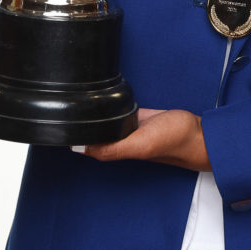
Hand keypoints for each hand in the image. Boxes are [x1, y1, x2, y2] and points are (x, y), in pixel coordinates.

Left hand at [73, 108, 210, 171]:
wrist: (195, 131)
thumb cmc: (172, 141)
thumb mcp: (139, 145)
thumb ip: (112, 148)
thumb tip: (79, 148)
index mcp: (115, 149)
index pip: (86, 145)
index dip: (70, 137)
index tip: (55, 124)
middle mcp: (119, 139)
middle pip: (91, 132)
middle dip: (78, 123)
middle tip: (61, 106)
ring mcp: (128, 126)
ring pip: (103, 121)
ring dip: (93, 114)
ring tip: (76, 100)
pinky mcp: (138, 115)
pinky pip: (118, 110)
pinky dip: (110, 106)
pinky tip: (103, 100)